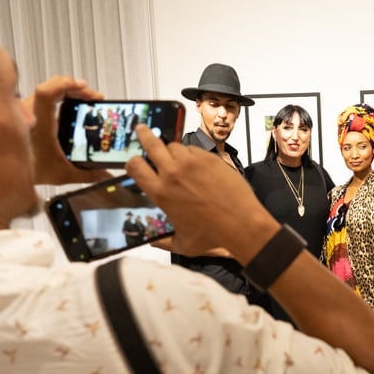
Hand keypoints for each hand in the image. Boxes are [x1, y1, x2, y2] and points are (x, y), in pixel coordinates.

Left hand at [26, 76, 111, 184]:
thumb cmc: (28, 173)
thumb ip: (87, 174)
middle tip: (91, 97)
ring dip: (64, 92)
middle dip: (74, 88)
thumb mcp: (62, 174)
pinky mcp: (22, 114)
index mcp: (38, 124)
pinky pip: (40, 98)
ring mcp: (23, 112)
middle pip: (50, 87)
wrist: (6, 176)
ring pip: (45, 91)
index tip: (84, 87)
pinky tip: (66, 108)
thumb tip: (105, 174)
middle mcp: (28, 114)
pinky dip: (55, 98)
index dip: (66, 84)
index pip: (48, 93)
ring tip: (82, 100)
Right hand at [126, 125, 276, 258]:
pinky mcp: (210, 158)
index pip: (135, 167)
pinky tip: (197, 165)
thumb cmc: (212, 236)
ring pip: (174, 146)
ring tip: (176, 158)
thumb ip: (164, 242)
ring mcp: (192, 163)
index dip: (132, 162)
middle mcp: (173, 174)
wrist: (241, 223)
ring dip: (172, 150)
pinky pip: (195, 149)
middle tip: (141, 129)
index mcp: (161, 193)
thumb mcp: (182, 244)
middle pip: (151, 144)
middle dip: (144, 135)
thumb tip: (154, 242)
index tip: (135, 162)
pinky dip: (192, 154)